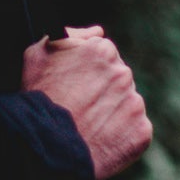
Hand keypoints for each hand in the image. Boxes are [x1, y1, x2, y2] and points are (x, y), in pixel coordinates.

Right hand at [23, 26, 152, 179]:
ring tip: (88, 128)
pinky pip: (134, 131)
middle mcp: (123, 73)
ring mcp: (135, 103)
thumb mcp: (38, 55)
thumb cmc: (38, 100)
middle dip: (101, 92)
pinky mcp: (141, 131)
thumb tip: (97, 31)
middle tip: (80, 110)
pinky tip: (100, 141)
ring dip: (111, 113)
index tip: (75, 88)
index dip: (87, 74)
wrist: (48, 147)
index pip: (103, 57)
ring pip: (126, 105)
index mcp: (103, 50)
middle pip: (117, 80)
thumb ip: (68, 35)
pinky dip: (121, 136)